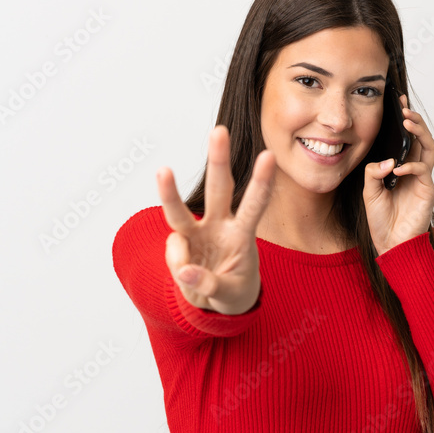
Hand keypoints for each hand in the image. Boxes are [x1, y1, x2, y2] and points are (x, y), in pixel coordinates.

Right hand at [156, 125, 274, 314]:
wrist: (214, 301)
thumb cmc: (232, 290)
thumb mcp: (230, 295)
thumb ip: (210, 284)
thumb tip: (185, 271)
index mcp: (242, 233)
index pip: (254, 204)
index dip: (261, 182)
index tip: (269, 156)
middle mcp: (219, 224)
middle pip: (218, 188)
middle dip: (218, 159)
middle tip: (219, 131)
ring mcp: (196, 232)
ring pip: (181, 210)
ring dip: (170, 190)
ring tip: (164, 171)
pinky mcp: (178, 244)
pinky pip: (172, 251)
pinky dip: (179, 267)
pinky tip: (190, 276)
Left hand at [363, 94, 433, 255]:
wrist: (390, 245)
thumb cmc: (381, 220)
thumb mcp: (369, 191)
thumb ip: (374, 172)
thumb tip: (388, 160)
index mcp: (402, 168)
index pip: (408, 139)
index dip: (406, 120)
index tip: (398, 102)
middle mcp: (415, 171)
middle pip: (423, 138)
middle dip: (415, 121)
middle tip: (404, 109)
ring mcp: (423, 180)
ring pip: (430, 148)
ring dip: (420, 133)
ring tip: (407, 123)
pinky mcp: (428, 192)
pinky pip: (423, 172)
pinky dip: (411, 166)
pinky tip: (398, 168)